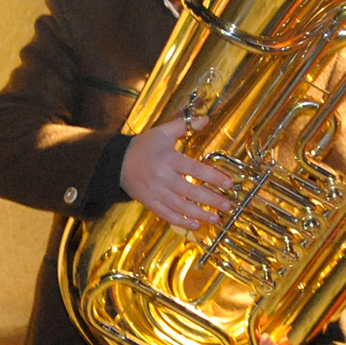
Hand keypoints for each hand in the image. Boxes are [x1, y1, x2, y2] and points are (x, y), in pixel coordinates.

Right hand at [120, 115, 231, 229]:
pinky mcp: (149, 202)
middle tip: (227, 205)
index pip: (194, 169)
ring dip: (199, 214)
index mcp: (168, 159)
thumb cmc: (144, 146)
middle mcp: (162, 177)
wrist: (117, 162)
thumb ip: (184, 125)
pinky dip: (181, 222)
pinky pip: (166, 214)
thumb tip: (206, 119)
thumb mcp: (163, 132)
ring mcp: (155, 192)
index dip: (213, 177)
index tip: (228, 184)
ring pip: (180, 206)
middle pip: (190, 191)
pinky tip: (195, 225)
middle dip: (211, 199)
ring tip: (216, 218)